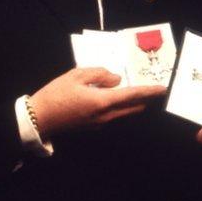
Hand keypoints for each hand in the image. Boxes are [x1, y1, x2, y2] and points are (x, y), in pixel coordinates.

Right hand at [29, 67, 165, 137]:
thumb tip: (117, 79)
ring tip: (137, 91)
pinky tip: (115, 97)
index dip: (150, 91)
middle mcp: (105, 115)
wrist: (38, 119)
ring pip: (124, 112)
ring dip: (132, 103)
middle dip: (145, 98)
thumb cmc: (55, 94)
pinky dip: (120, 107)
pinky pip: (113, 115)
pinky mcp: (93, 126)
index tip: (163, 88)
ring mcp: (99, 123)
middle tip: (153, 89)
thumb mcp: (76, 75)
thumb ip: (100, 74)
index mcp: (102, 101)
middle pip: (133, 107)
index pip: (133, 95)